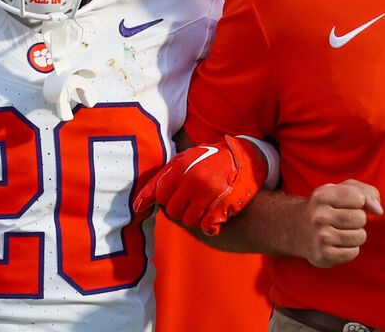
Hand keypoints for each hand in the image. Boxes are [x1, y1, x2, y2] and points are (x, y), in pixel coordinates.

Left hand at [137, 135, 268, 233]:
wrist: (247, 158)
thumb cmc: (211, 159)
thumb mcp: (185, 159)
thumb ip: (160, 179)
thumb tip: (137, 206)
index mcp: (181, 167)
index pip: (160, 196)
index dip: (167, 198)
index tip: (178, 194)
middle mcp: (193, 180)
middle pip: (172, 210)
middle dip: (180, 209)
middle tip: (193, 200)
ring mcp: (208, 194)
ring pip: (188, 220)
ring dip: (195, 218)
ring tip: (204, 207)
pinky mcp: (223, 206)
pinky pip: (206, 226)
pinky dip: (209, 225)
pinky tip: (215, 215)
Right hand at [295, 180, 382, 267]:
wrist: (296, 229)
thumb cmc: (328, 206)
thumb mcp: (343, 189)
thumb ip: (367, 192)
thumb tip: (378, 211)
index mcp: (322, 195)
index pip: (359, 197)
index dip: (358, 201)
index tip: (347, 204)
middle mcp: (319, 215)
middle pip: (360, 218)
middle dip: (358, 220)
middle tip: (344, 220)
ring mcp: (320, 237)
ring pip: (360, 236)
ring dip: (356, 235)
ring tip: (342, 232)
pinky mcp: (323, 255)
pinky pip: (353, 252)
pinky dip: (351, 249)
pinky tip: (338, 244)